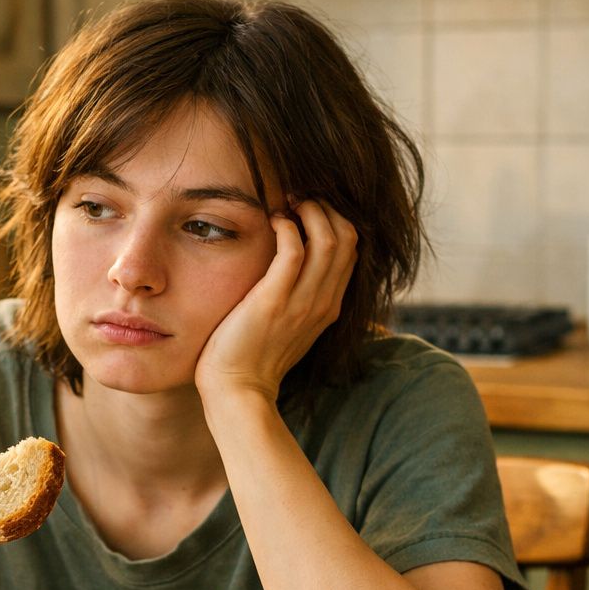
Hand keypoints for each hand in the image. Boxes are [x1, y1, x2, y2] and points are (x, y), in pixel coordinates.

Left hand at [194, 198, 357, 404]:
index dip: (334, 219)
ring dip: (309, 210)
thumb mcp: (287, 326)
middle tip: (297, 198)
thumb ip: (298, 298)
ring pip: (329, 238)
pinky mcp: (274, 301)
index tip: (306, 209)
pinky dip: (286, 226)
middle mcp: (323, 302)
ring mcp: (302, 302)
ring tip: (286, 202)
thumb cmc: (252, 357)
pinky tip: (271, 221)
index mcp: (329, 306)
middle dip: (325, 207)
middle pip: (348, 237)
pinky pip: (294, 249)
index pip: (351, 249)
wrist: (237, 391)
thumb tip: (290, 265)